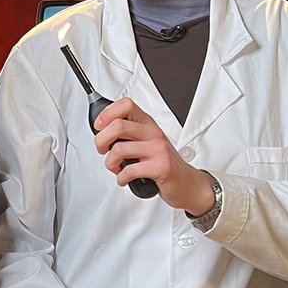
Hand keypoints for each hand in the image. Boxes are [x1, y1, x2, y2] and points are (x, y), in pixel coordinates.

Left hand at [92, 98, 216, 214]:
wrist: (187, 182)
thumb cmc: (163, 163)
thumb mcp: (147, 142)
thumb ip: (129, 135)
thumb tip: (102, 132)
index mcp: (148, 124)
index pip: (126, 105)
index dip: (107, 113)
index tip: (99, 126)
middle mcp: (153, 133)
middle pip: (118, 125)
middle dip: (101, 140)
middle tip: (103, 150)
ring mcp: (158, 149)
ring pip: (119, 149)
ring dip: (110, 163)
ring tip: (116, 168)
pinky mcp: (160, 167)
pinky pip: (129, 170)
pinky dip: (121, 178)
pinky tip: (124, 179)